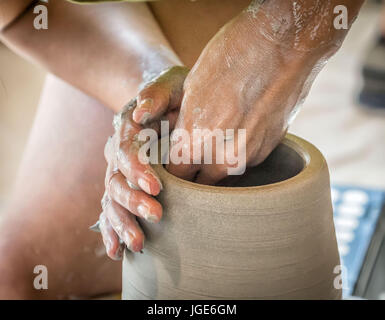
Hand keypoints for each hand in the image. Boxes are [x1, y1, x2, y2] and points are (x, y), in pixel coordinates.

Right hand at [95, 66, 188, 259]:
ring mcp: (119, 170)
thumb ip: (156, 94)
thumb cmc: (174, 93)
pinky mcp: (125, 185)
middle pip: (116, 179)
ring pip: (112, 199)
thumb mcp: (171, 84)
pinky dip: (112, 229)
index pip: (126, 150)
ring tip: (137, 244)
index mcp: (127, 128)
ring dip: (122, 222)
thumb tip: (139, 113)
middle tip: (155, 216)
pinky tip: (116, 250)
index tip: (156, 186)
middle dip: (132, 201)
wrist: (165, 100)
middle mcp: (118, 151)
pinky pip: (112, 208)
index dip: (137, 169)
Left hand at [165, 9, 329, 184]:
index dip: (175, 169)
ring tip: (221, 133)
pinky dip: (239, 151)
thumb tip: (183, 140)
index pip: (177, 175)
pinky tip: (242, 126)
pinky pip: (245, 160)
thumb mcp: (191, 87)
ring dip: (218, 162)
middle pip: (201, 182)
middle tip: (197, 151)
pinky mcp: (268, 150)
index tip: (177, 161)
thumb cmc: (230, 57)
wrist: (283, 46)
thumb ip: (185, 124)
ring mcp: (247, 156)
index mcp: (193, 142)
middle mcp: (220, 158)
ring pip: (224, 174)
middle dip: (196, 171)